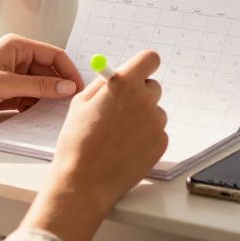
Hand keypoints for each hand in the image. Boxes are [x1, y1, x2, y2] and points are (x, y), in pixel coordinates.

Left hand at [0, 34, 84, 117]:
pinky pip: (29, 98)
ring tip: (53, 113)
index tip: (78, 87)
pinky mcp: (7, 92)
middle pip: (48, 73)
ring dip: (46, 99)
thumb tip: (66, 88)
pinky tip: (37, 116)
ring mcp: (12, 76)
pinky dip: (34, 107)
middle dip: (58, 88)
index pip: (53, 55)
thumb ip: (37, 87)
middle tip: (69, 104)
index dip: (68, 70)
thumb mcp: (4, 84)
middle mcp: (17, 59)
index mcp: (18, 46)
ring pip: (40, 87)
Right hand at [51, 49, 167, 214]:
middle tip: (121, 109)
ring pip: (154, 111)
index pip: (150, 59)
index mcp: (125, 85)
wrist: (85, 181)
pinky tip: (125, 149)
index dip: (143, 65)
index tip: (138, 71)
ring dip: (141, 117)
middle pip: (152, 86)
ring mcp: (156, 122)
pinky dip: (145, 137)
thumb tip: (115, 76)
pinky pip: (156, 132)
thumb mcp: (80, 103)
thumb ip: (102, 85)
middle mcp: (145, 100)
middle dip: (139, 93)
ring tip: (117, 136)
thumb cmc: (77, 143)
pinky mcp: (162, 142)